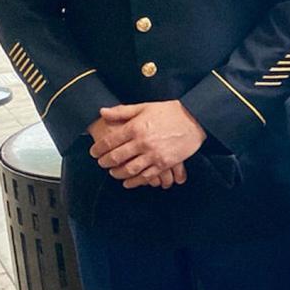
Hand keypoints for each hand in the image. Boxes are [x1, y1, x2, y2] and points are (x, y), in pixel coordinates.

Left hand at [89, 101, 205, 186]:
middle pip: (116, 157)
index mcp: (135, 127)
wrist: (195, 119)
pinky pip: (146, 176)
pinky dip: (135, 181)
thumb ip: (122, 111)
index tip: (94, 152)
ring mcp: (154, 154)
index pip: (110, 141)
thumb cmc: (170, 112)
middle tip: (101, 164)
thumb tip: (103, 112)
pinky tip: (128, 182)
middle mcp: (142, 142)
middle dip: (105, 162)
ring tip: (113, 173)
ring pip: (129, 169)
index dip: (99, 149)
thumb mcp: (145, 107)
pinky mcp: (164, 163)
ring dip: (118, 173)